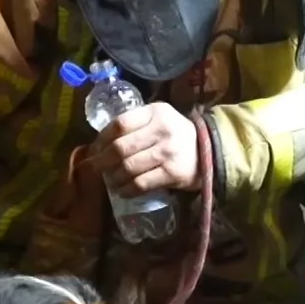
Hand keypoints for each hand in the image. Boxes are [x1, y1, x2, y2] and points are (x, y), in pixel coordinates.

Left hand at [88, 102, 203, 196]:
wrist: (210, 152)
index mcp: (155, 112)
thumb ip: (135, 124)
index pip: (119, 124)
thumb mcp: (159, 119)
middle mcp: (162, 130)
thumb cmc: (176, 135)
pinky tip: (122, 191)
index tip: (94, 149)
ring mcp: (168, 153)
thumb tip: (99, 143)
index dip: (101, 138)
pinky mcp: (172, 173)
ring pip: (128, 167)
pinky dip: (126, 190)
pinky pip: (141, 184)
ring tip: (110, 180)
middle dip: (102, 161)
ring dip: (113, 177)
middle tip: (96, 168)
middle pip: (120, 147)